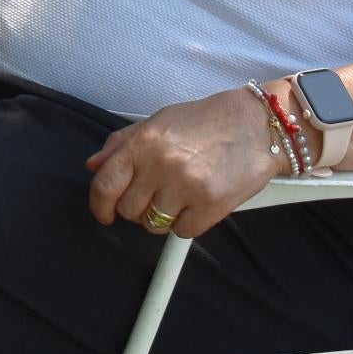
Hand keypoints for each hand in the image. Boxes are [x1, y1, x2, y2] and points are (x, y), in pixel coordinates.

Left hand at [85, 89, 286, 237]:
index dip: (99, 206)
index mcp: (143, 142)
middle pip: (129, 210)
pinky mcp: (211, 204)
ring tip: (180, 196)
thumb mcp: (158, 121)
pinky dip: (188, 223)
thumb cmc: (208, 121)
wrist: (258, 124)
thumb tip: (95, 165)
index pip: (104, 185)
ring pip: (155, 224)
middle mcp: (161, 164)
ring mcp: (186, 186)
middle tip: (155, 196)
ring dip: (163, 217)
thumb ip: (122, 143)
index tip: (104, 214)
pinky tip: (198, 203)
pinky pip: (184, 232)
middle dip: (138, 209)